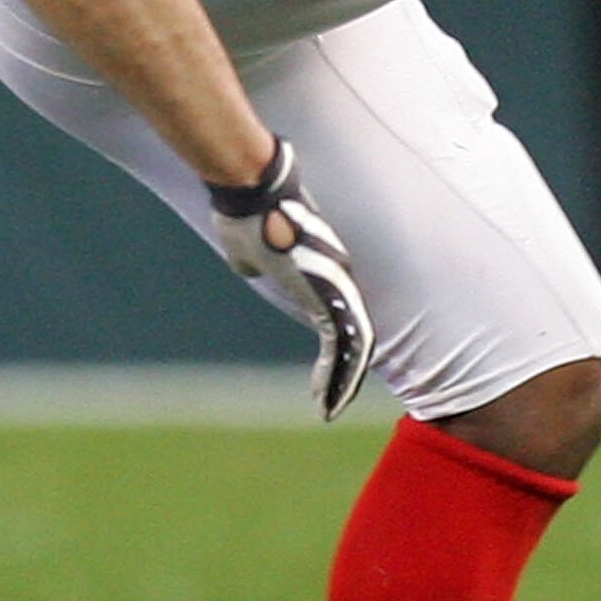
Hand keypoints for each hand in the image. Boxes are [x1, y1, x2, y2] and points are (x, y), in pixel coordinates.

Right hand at [209, 139, 374, 419]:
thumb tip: (248, 262)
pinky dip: (339, 376)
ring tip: (327, 410)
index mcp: (324, 268)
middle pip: (355, 335)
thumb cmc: (244, 212)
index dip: (334, 351)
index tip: (321, 376)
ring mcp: (339, 285)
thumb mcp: (247, 247)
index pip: (339, 316)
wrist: (251, 190)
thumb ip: (256, 259)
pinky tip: (325, 400)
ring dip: (342, 382)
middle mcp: (340, 277)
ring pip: (356, 346)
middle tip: (329, 403)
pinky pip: (346, 346)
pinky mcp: (331, 294)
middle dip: (344, 374)